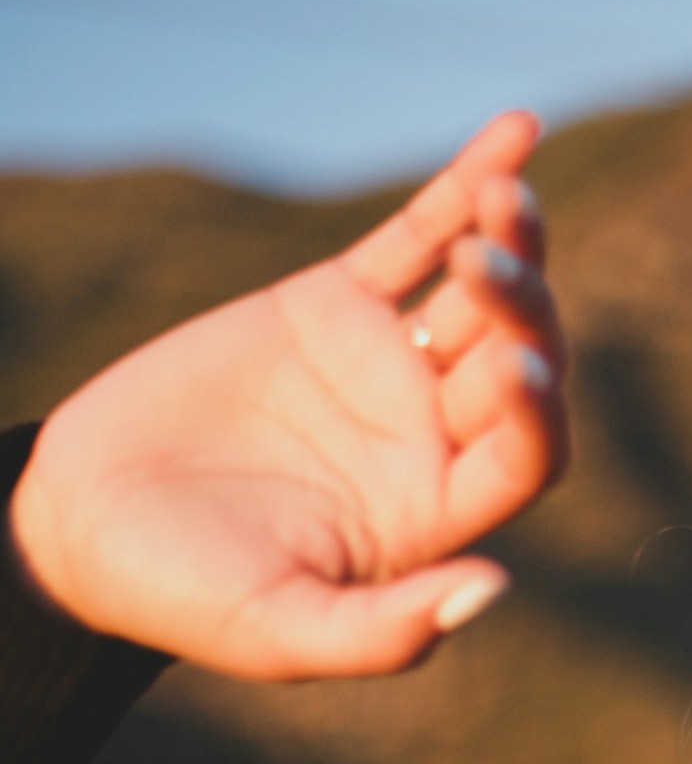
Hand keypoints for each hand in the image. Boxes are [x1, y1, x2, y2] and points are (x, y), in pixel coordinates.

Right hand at [7, 111, 567, 681]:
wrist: (83, 523)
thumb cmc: (185, 595)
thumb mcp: (280, 631)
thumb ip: (384, 631)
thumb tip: (494, 590)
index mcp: (438, 510)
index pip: (526, 455)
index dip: (536, 412)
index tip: (513, 368)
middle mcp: (432, 434)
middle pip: (515, 360)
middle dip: (521, 311)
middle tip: (488, 269)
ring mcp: (390, 363)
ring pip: (478, 293)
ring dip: (509, 241)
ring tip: (512, 196)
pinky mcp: (335, 305)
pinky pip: (415, 235)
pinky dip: (464, 185)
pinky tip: (519, 132)